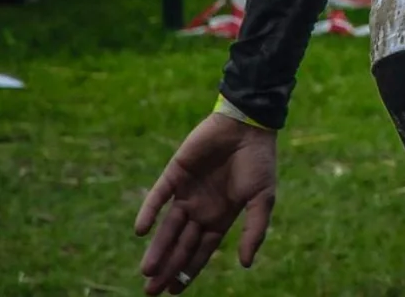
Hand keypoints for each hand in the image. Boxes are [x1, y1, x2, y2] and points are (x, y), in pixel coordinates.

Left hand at [135, 113, 277, 293]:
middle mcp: (201, 208)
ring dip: (157, 248)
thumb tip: (245, 264)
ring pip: (167, 226)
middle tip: (151, 291)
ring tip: (147, 271)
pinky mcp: (175, 174)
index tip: (173, 291)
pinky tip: (141, 231)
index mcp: (221, 216)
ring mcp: (187, 192)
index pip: (200, 250)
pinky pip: (158, 196)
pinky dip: (149, 212)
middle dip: (168, 267)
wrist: (248, 125)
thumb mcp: (263, 199)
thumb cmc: (260, 162)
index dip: (188, 270)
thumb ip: (254, 230)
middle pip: (181, 244)